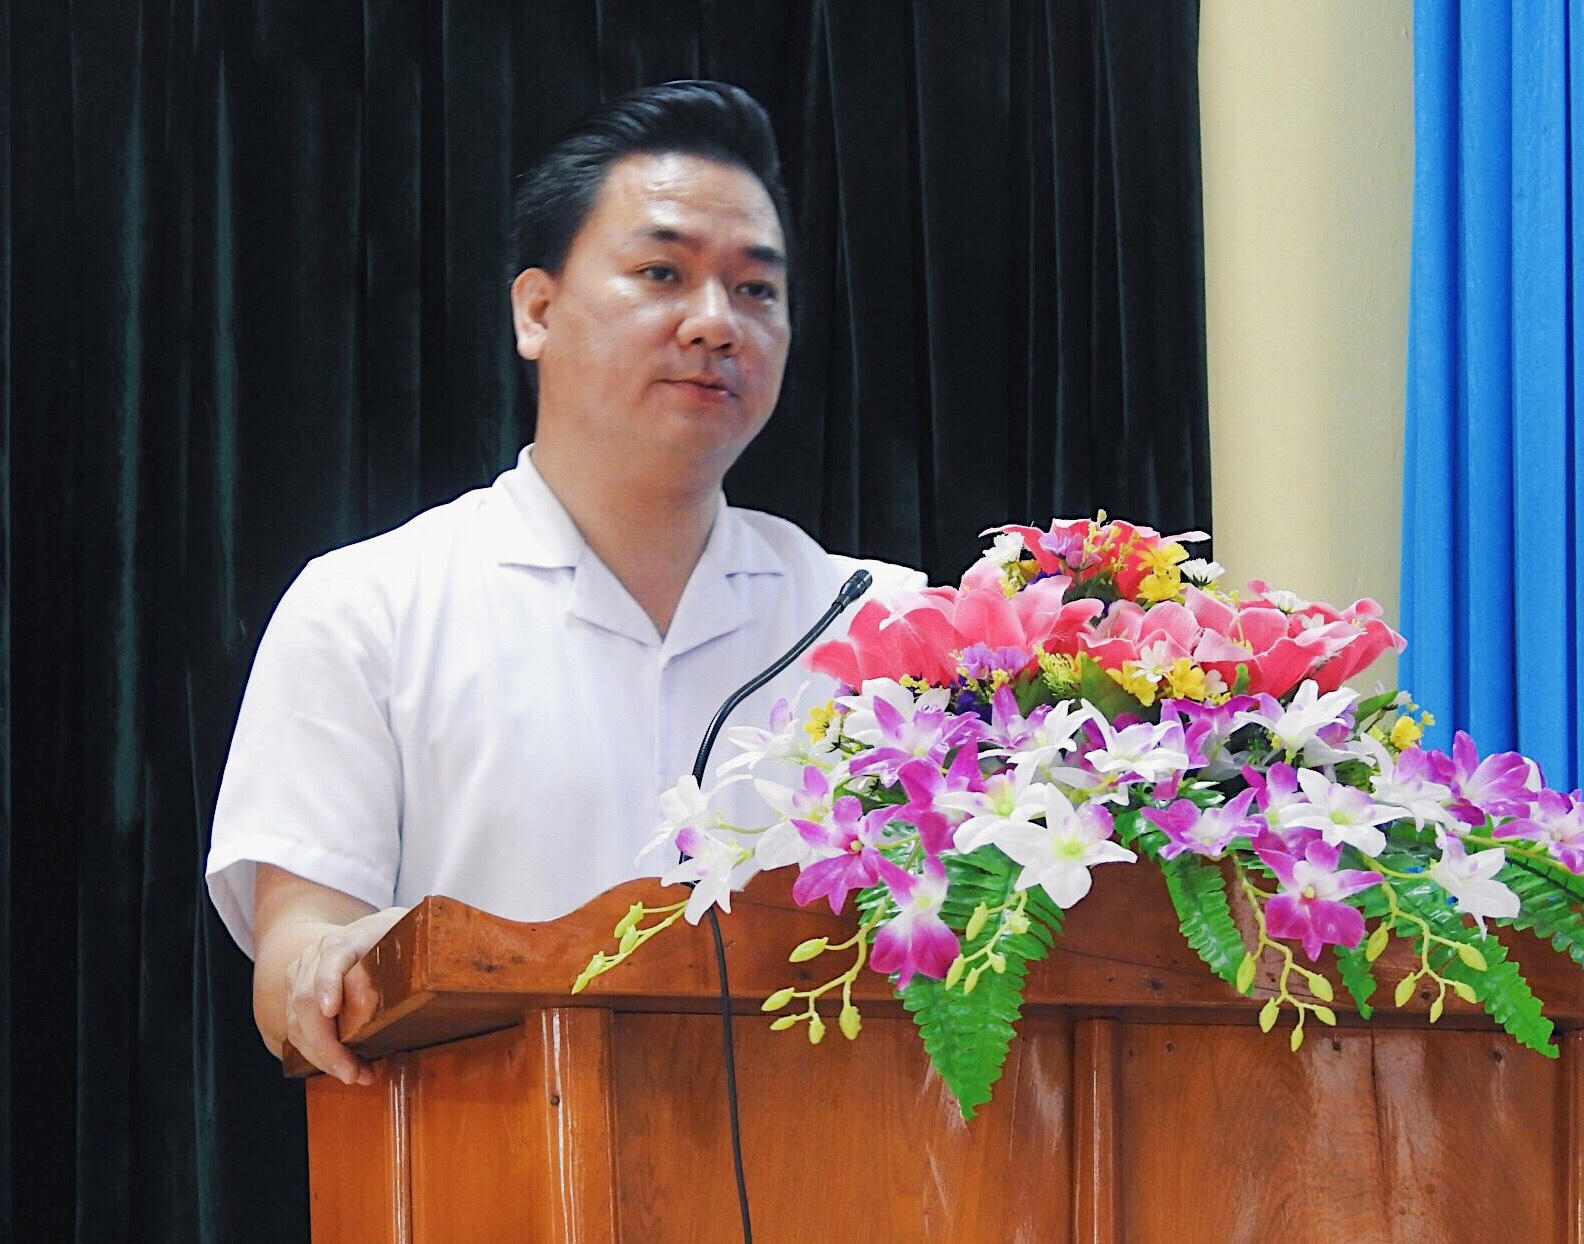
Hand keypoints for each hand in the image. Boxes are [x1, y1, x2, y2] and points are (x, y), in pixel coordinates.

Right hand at [281, 907, 408, 1084]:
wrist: (357, 934)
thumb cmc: (393, 938)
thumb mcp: (411, 933)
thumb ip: (425, 943)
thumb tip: (445, 961)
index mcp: (350, 938)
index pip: (333, 955)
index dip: (328, 982)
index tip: (330, 1010)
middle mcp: (318, 955)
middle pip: (307, 999)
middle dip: (326, 1043)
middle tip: (352, 1073)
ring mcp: (301, 975)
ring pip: (297, 1022)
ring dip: (324, 1057)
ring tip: (356, 1076)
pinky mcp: (294, 995)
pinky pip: (297, 1032)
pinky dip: (318, 1056)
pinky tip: (345, 1069)